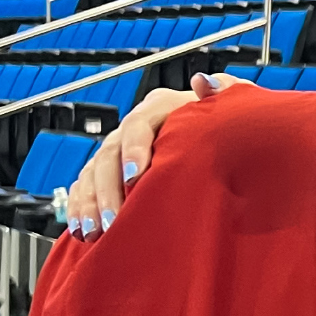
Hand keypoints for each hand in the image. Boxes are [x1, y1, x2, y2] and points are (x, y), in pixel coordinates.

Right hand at [65, 70, 244, 236]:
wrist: (226, 152)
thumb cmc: (231, 132)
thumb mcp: (234, 110)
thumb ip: (226, 92)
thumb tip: (202, 82)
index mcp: (162, 108)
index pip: (139, 123)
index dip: (134, 149)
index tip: (135, 177)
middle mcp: (136, 126)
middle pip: (110, 153)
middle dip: (107, 189)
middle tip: (114, 220)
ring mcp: (120, 149)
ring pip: (94, 173)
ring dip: (90, 204)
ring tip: (94, 234)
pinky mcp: (110, 172)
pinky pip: (86, 188)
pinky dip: (81, 210)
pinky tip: (81, 233)